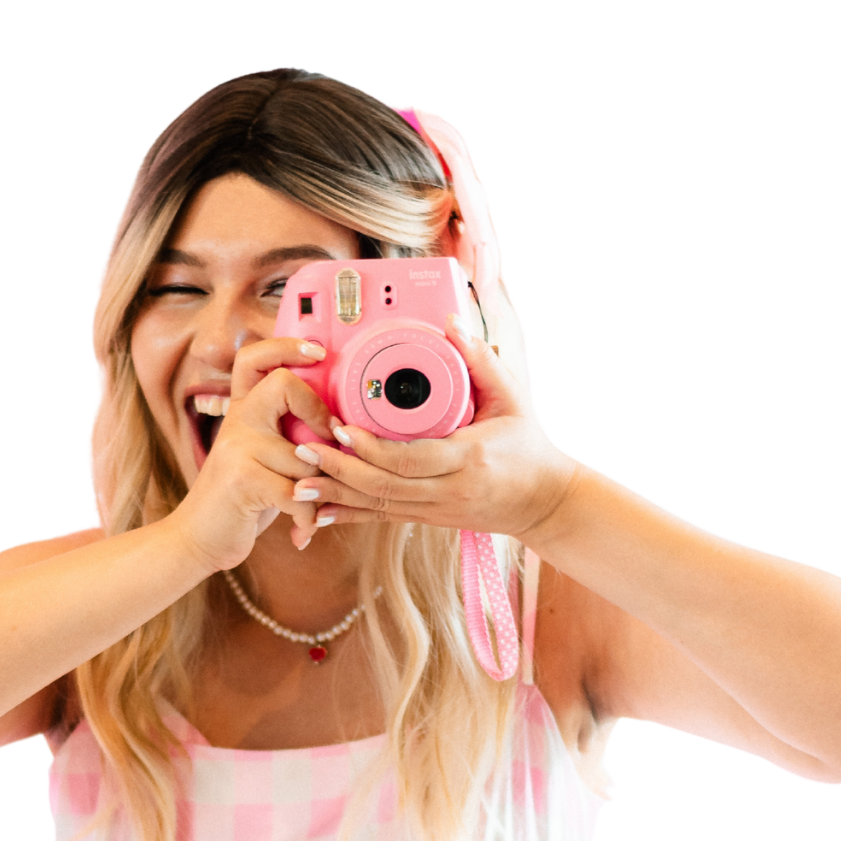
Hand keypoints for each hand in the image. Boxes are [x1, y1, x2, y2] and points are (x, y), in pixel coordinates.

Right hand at [166, 335, 339, 574]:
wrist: (197, 540)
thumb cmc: (241, 501)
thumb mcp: (261, 459)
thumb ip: (286, 435)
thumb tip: (338, 424)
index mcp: (241, 412)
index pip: (256, 359)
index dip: (288, 349)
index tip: (319, 354)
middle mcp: (237, 422)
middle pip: (284, 385)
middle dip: (319, 414)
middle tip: (331, 439)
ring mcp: (238, 449)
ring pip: (307, 456)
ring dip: (320, 491)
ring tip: (312, 513)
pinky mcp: (244, 480)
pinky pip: (300, 493)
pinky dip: (308, 519)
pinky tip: (301, 534)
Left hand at [286, 315, 577, 542]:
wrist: (544, 502)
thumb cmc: (531, 447)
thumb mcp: (514, 399)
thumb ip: (481, 360)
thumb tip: (451, 322)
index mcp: (467, 459)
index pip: (409, 459)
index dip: (370, 448)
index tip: (341, 427)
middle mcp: (447, 491)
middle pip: (383, 486)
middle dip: (339, 469)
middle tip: (303, 448)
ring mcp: (436, 510)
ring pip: (377, 506)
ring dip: (335, 495)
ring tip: (297, 483)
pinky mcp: (428, 517)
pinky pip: (382, 517)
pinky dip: (349, 514)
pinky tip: (318, 513)